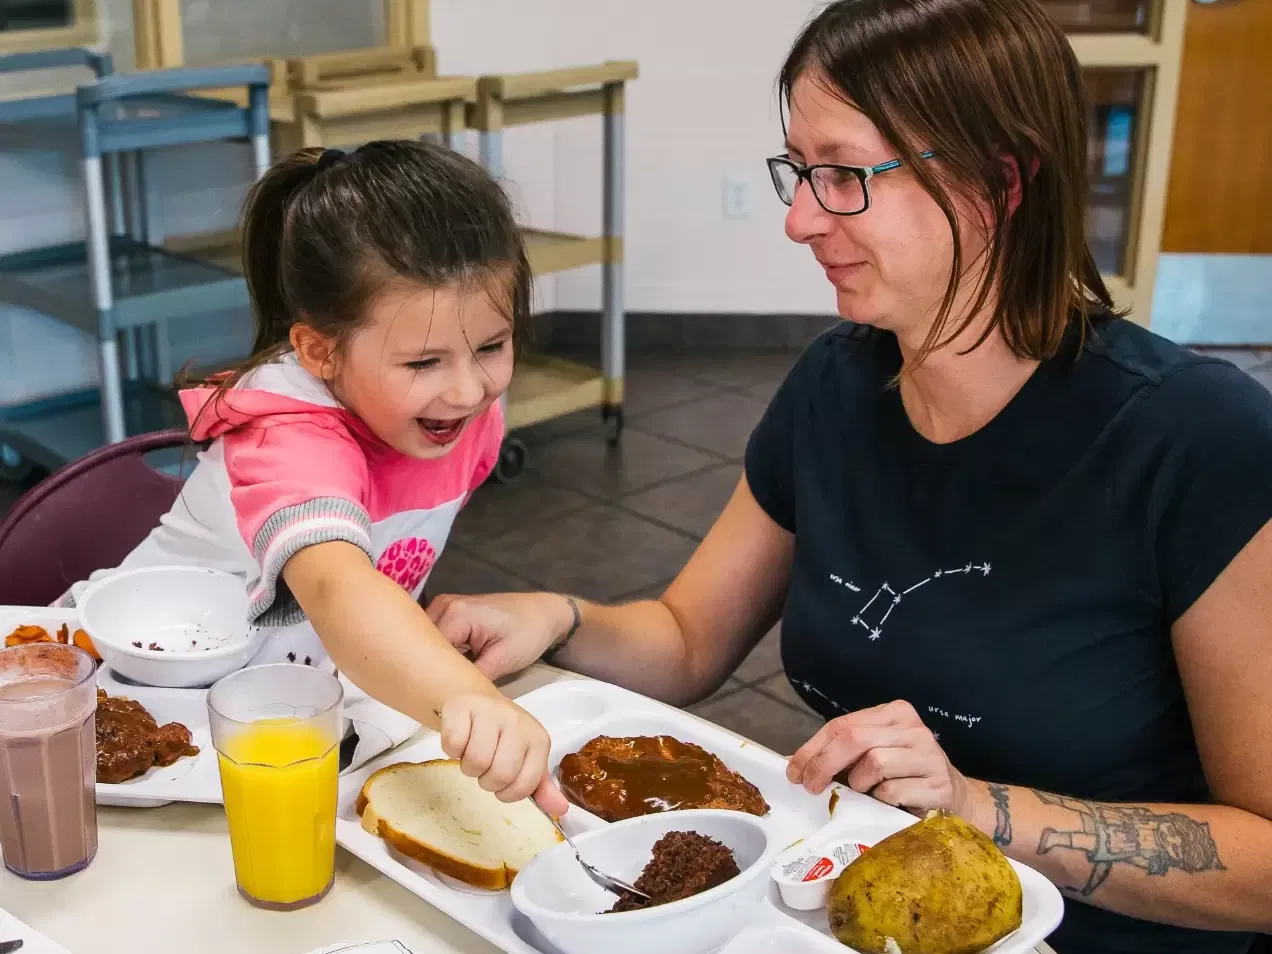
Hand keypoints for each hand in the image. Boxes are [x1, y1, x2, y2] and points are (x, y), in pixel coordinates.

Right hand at [427, 592, 573, 680]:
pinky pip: (436, 635)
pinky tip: (449, 668)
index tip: (435, 696)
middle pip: (423, 645)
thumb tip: (447, 694)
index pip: (427, 651)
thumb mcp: (501, 661)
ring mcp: (445, 606)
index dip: (429, 675)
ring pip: (427, 641)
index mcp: (455, 614)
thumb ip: (470, 677)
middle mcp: (443, 605)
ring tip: (444, 682)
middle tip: (440, 692)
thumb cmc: (528, 634)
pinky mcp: (451, 611)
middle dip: (430, 667)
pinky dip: (441, 652)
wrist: (545, 614)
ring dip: (434, 660)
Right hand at [438, 693, 568, 815]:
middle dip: (487, 781)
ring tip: (472, 753)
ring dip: (468, 767)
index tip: (502, 783)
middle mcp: (518, 723)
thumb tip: (561, 809)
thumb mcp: (526, 758)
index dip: (508, 793)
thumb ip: (540, 786)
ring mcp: (490, 712)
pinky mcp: (462, 707)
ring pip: (476, 761)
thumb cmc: (503, 735)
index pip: (525, 785)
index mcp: (538, 739)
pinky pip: (453, 744)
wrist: (477, 701)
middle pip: (500, 774)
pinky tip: (460, 740)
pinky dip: (451, 751)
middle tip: (485, 767)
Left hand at [786, 699, 973, 817]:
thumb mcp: (875, 753)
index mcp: (894, 712)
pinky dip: (882, 800)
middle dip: (823, 764)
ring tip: (864, 791)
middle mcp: (913, 728)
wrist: (956, 798)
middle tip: (811, 787)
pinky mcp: (938, 784)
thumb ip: (844, 752)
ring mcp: (929, 755)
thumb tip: (798, 765)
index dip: (812, 748)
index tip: (794, 771)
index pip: (842, 724)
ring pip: (873, 763)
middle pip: (854, 738)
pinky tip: (888, 802)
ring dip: (859, 783)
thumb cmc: (905, 775)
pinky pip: (893, 792)